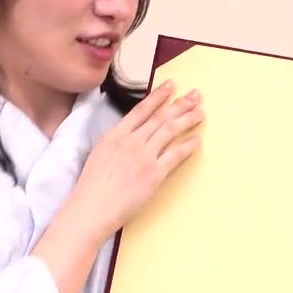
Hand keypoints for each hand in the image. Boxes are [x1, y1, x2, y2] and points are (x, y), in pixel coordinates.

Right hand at [64, 80, 203, 240]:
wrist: (91, 208)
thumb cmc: (91, 186)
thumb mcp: (99, 153)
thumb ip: (116, 141)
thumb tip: (130, 134)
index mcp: (115, 134)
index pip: (142, 109)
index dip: (159, 95)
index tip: (171, 85)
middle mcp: (131, 141)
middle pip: (161, 117)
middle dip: (180, 103)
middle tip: (196, 95)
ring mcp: (144, 157)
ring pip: (171, 131)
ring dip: (188, 119)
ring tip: (200, 113)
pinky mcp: (154, 174)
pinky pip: (175, 155)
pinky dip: (188, 146)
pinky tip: (197, 140)